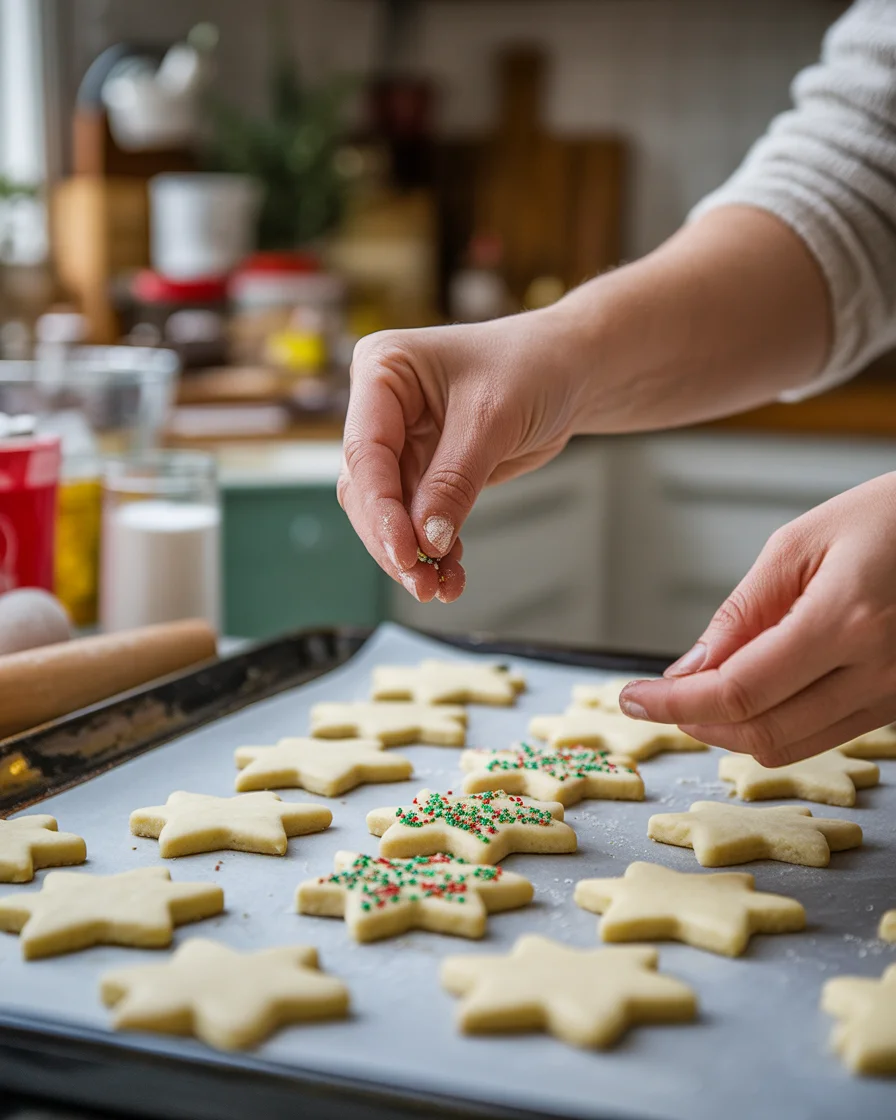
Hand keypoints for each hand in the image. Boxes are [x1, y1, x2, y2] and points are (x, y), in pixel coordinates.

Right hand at [338, 311, 583, 601]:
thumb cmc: (532, 366)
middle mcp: (381, 407)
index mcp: (381, 371)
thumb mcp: (492, 419)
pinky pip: (419, 519)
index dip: (380, 509)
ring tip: (441, 588)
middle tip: (421, 583)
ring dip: (414, 554)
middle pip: (367, 489)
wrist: (571, 369)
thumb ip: (454, 481)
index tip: (404, 553)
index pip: (365, 451)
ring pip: (391, 513)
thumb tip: (426, 540)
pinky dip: (435, 550)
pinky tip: (453, 575)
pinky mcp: (427, 470)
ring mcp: (402, 441)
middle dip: (393, 540)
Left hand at [619, 473, 895, 765]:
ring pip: (793, 744)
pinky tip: (752, 692)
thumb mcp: (800, 544)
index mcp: (848, 620)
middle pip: (763, 731)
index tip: (634, 698)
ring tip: (699, 694)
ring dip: (732, 729)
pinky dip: (775, 723)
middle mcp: (879, 670)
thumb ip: (742, 613)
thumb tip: (691, 670)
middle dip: (697, 721)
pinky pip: (824, 734)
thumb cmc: (890, 517)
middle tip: (661, 697)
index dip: (676, 703)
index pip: (740, 689)